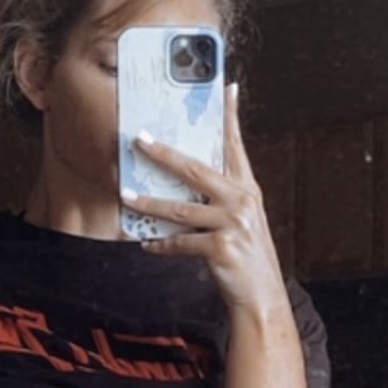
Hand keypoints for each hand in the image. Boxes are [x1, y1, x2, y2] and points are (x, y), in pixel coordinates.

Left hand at [121, 84, 287, 317]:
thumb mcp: (241, 221)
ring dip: (150, 202)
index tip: (226, 89)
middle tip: (139, 140)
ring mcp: (233, 224)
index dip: (230, 116)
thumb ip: (221, 198)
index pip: (235, 146)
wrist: (261, 298)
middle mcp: (242, 201)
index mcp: (247, 190)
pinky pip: (181, 242)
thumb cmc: (246, 257)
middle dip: (164, 154)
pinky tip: (147, 243)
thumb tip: (185, 180)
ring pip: (181, 208)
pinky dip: (161, 244)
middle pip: (196, 170)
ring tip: (126, 196)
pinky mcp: (222, 247)